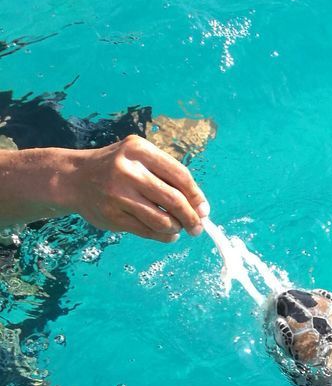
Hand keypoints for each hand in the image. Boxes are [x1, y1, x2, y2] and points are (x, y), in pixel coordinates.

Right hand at [0, 136, 209, 239]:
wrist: (74, 178)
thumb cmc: (117, 169)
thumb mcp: (139, 158)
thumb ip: (168, 177)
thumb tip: (200, 208)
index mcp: (139, 149)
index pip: (180, 176)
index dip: (197, 196)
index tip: (204, 210)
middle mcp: (128, 170)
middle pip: (174, 200)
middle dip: (191, 218)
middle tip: (197, 228)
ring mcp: (118, 194)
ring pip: (162, 220)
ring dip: (176, 228)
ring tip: (177, 228)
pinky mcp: (112, 216)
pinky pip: (148, 232)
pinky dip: (163, 236)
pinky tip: (166, 234)